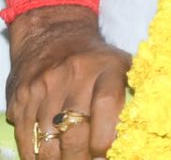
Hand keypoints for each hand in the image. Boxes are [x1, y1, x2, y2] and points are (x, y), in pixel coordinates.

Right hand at [6, 8, 130, 159]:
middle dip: (80, 157)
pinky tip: (46, 157)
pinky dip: (35, 154)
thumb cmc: (94, 58)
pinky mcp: (22, 96)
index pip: (106, 103)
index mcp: (105, 66)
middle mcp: (74, 74)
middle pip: (74, 129)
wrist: (54, 34)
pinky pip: (25, 136)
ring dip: (57, 159)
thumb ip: (129, 92)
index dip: (105, 135)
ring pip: (48, 138)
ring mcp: (44, 85)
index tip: (104, 153)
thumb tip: (137, 129)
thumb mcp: (119, 64)